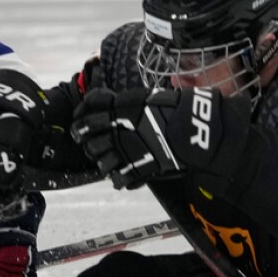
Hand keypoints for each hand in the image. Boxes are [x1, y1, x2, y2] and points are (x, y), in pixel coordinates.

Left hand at [70, 86, 226, 188]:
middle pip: (88, 138)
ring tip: (109, 162)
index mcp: (121, 108)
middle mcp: (118, 128)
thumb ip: (126, 103)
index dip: (80, 118)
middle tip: (91, 145)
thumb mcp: (147, 98)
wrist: (197, 130)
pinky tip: (123, 176)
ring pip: (100, 160)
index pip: (87, 111)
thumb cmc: (177, 110)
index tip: (79, 123)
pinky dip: (119, 178)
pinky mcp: (137, 169)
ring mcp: (126, 150)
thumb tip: (111, 104)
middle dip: (87, 143)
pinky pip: (118, 178)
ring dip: (103, 162)